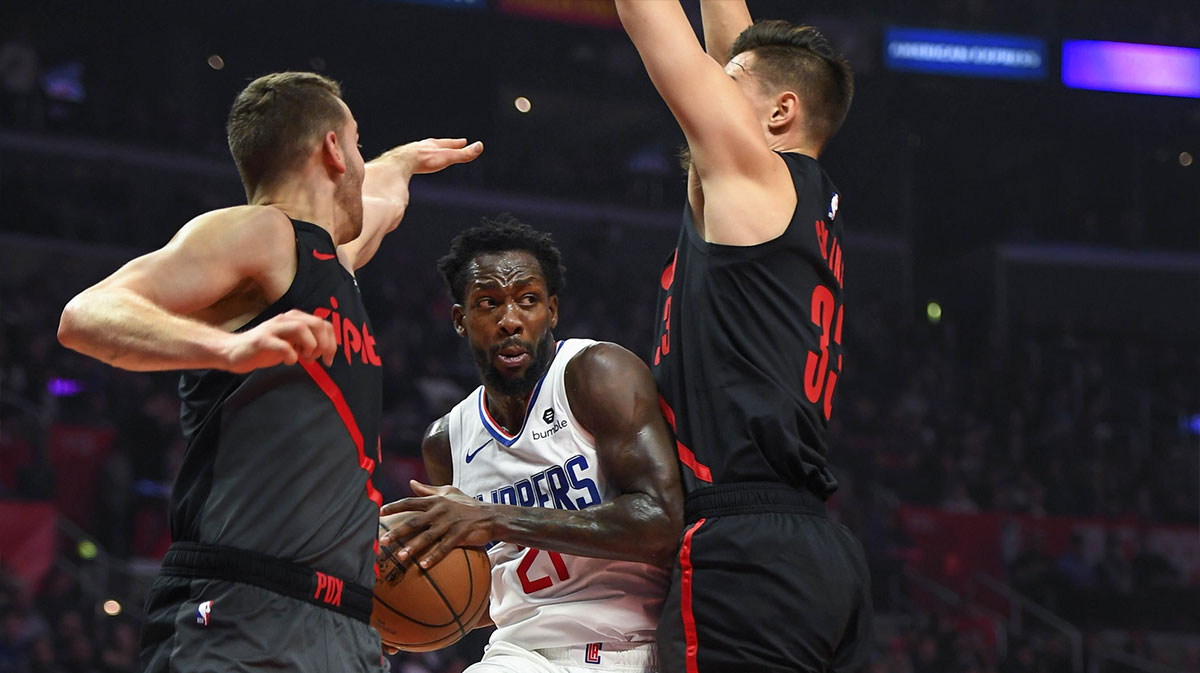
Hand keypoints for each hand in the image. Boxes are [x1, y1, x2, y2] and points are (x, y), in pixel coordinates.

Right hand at [221, 309, 335, 372]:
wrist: (234, 351)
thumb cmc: (265, 348)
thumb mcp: (291, 343)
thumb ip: (307, 343)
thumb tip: (326, 351)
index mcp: (295, 319)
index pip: (324, 324)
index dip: (332, 342)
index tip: (329, 359)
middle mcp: (285, 319)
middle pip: (316, 323)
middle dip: (324, 344)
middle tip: (318, 359)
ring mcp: (273, 328)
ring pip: (301, 328)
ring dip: (309, 346)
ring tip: (305, 359)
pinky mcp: (261, 340)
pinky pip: (283, 346)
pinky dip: (291, 356)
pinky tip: (290, 362)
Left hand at [377, 138, 483, 176]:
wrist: (401, 162)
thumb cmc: (424, 160)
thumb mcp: (447, 157)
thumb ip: (463, 154)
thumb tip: (479, 146)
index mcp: (434, 145)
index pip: (448, 143)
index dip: (457, 143)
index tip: (464, 141)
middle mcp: (422, 147)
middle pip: (435, 145)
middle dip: (443, 146)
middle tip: (448, 145)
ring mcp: (411, 153)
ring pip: (422, 151)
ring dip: (428, 152)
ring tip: (430, 155)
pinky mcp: (401, 161)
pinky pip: (410, 160)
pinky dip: (415, 161)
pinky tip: (413, 166)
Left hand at [378, 481, 494, 569]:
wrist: (490, 515)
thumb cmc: (466, 504)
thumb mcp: (449, 492)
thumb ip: (428, 489)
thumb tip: (411, 482)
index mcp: (435, 501)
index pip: (410, 502)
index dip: (394, 506)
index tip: (379, 513)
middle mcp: (440, 511)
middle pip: (414, 521)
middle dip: (398, 531)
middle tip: (383, 540)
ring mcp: (450, 524)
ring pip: (428, 536)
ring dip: (413, 547)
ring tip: (400, 556)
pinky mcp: (459, 535)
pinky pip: (444, 548)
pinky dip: (434, 557)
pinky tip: (423, 565)